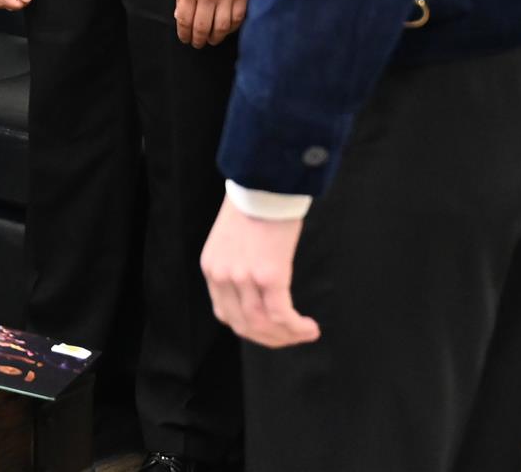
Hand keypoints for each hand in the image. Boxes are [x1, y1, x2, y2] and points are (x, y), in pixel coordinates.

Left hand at [175, 0, 247, 46]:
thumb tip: (179, 16)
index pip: (184, 20)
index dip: (184, 33)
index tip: (185, 38)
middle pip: (201, 28)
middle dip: (198, 40)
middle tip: (198, 44)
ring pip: (221, 28)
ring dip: (215, 38)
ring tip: (212, 40)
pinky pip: (237, 20)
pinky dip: (232, 29)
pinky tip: (227, 30)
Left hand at [202, 196, 320, 347]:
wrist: (265, 182)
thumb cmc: (255, 206)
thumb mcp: (232, 240)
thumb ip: (237, 266)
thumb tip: (257, 293)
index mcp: (212, 268)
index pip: (226, 315)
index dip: (251, 330)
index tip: (272, 331)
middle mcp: (223, 276)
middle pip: (244, 326)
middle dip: (272, 339)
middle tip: (294, 337)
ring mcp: (244, 277)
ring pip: (263, 325)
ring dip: (287, 336)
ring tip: (306, 332)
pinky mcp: (269, 275)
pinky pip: (281, 315)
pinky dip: (296, 327)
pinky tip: (309, 328)